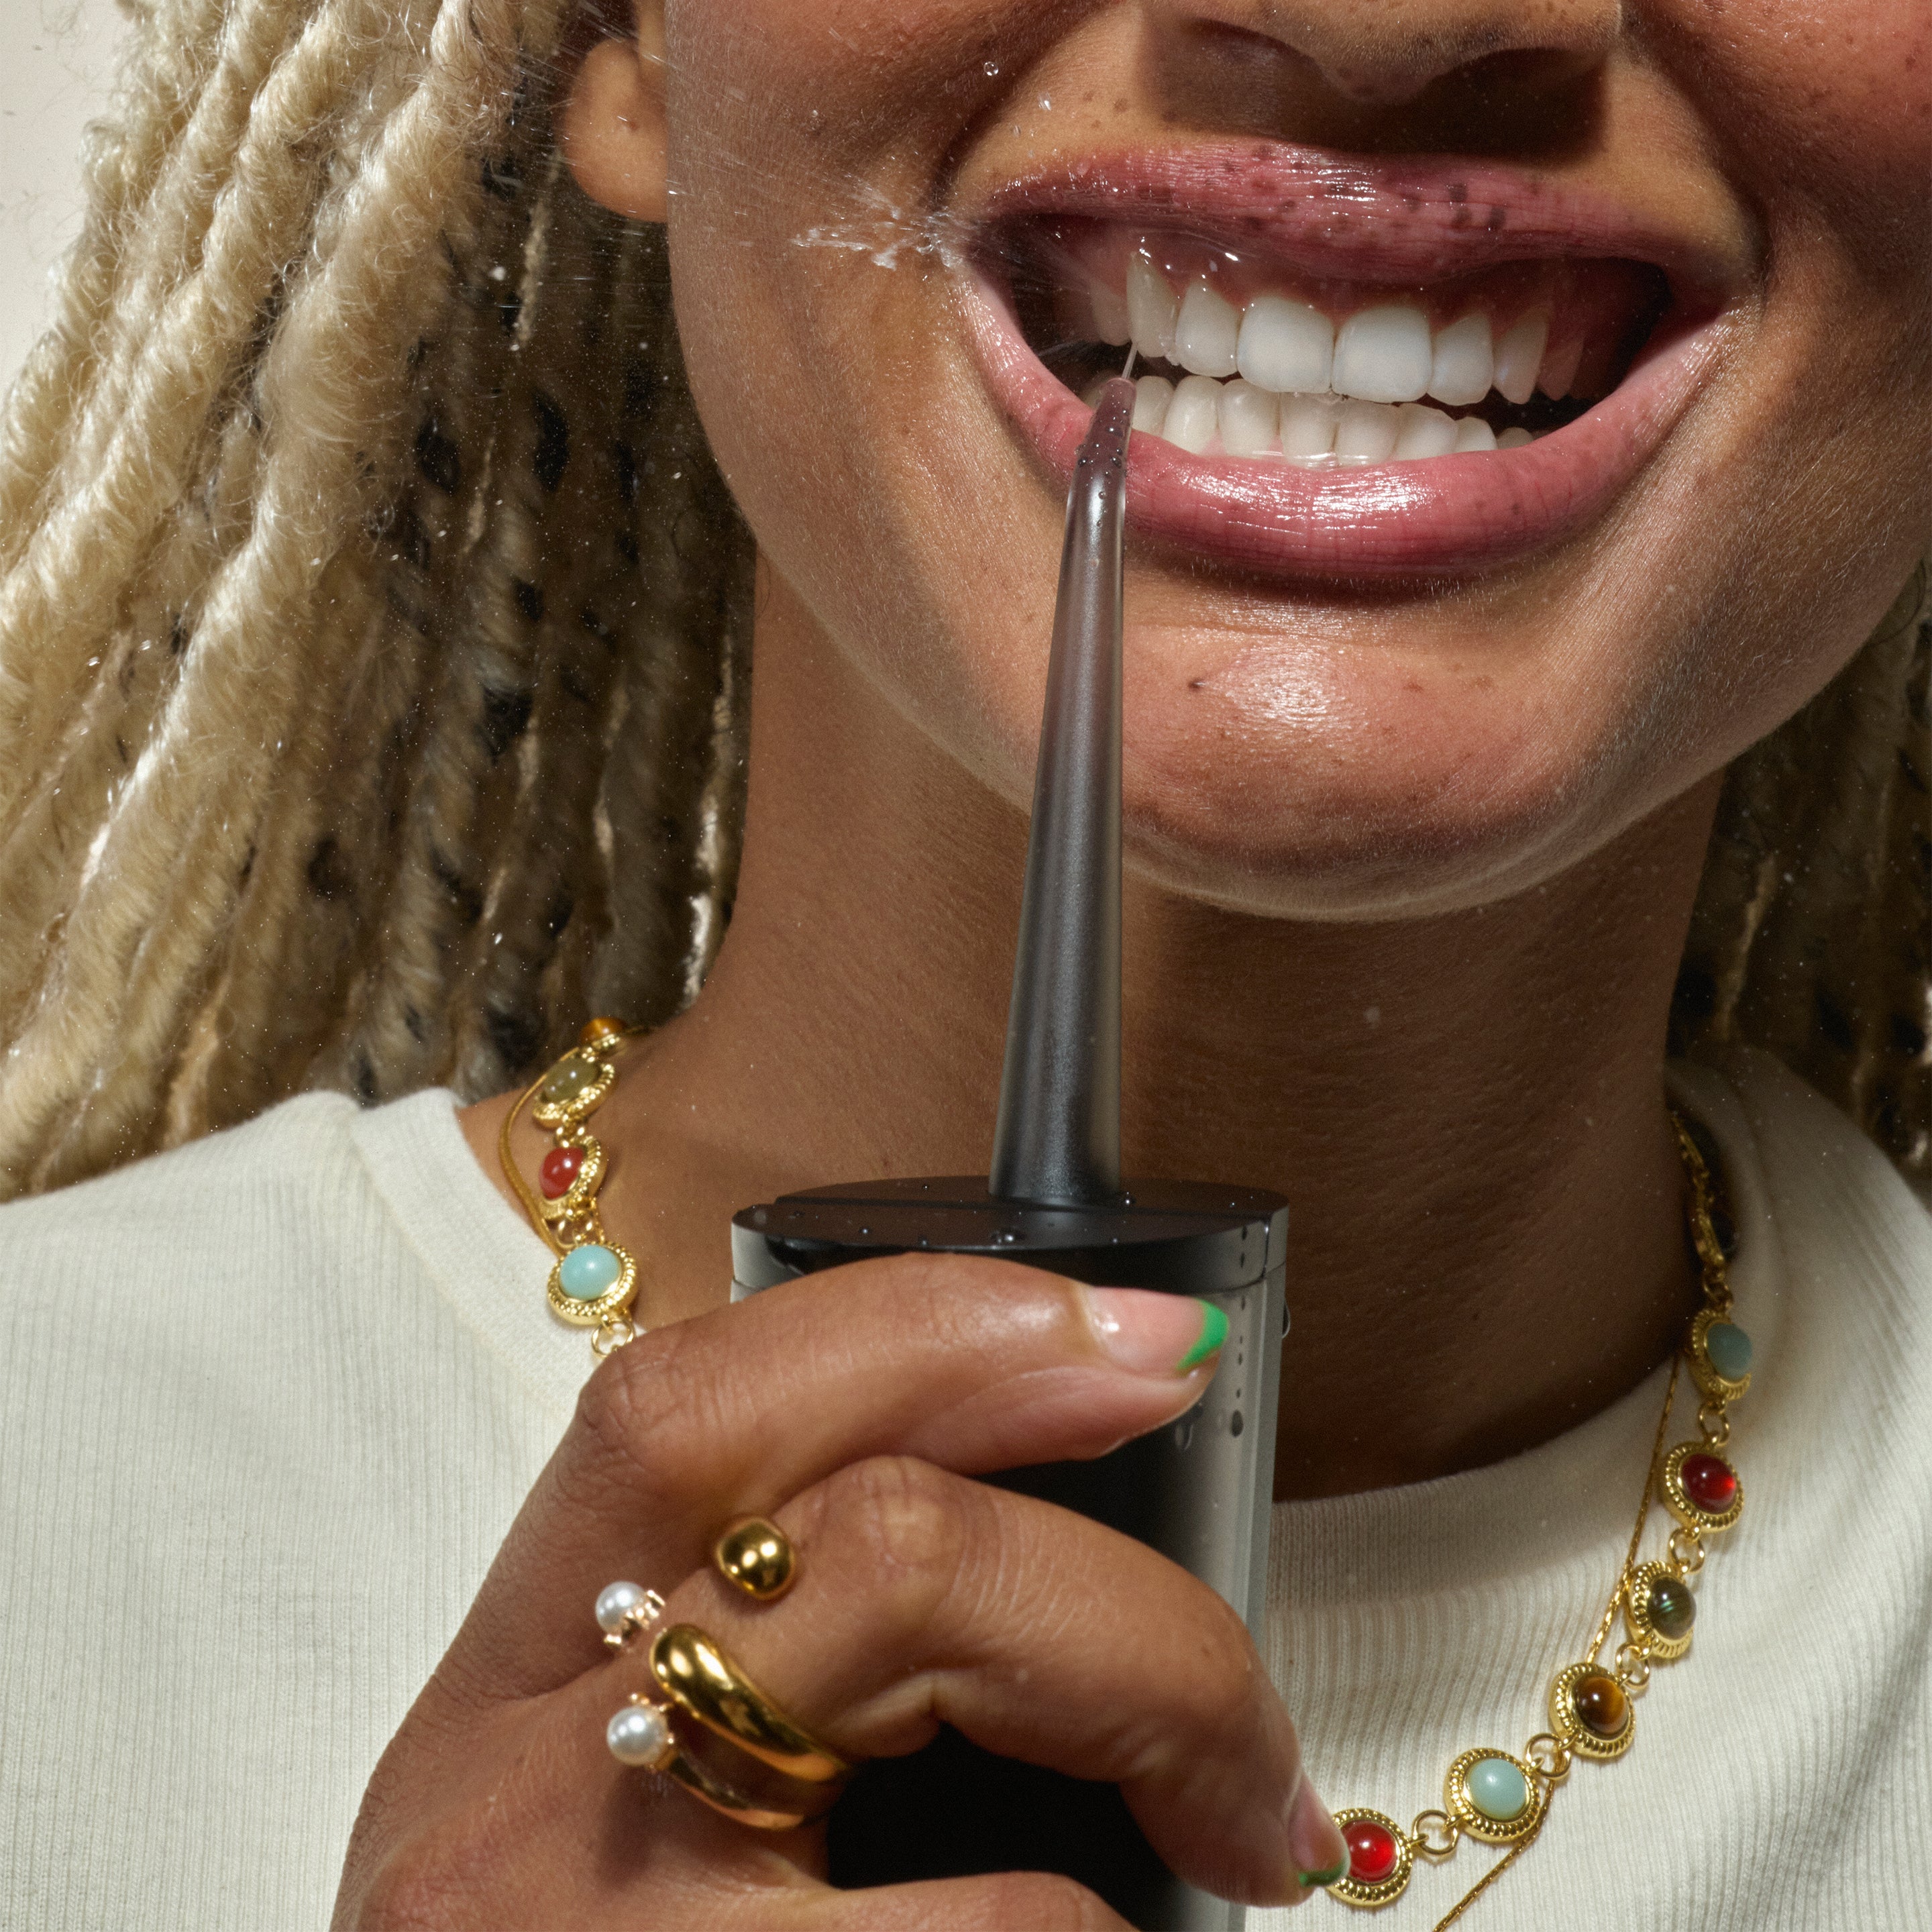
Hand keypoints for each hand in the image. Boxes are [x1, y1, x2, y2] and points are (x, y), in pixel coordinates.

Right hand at [332, 1256, 1345, 1927]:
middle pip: (870, 1536)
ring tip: (1245, 1829)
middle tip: (1245, 1695)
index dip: (933, 1333)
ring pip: (934, 1662)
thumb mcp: (623, 1835)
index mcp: (508, 1699)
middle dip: (1115, 1583)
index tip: (1144, 1348)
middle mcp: (518, 1796)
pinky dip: (1108, 1923)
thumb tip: (1061, 1585)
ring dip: (1155, 1704)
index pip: (690, 1413)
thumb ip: (775, 1685)